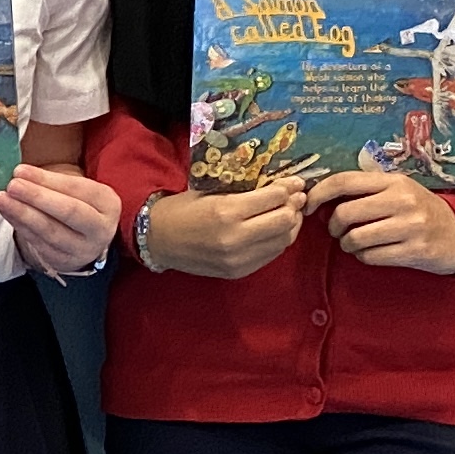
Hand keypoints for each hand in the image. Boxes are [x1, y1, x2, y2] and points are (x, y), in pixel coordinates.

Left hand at [0, 160, 119, 278]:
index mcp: (108, 203)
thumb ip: (53, 181)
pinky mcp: (63, 261)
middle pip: (68, 212)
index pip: (76, 189)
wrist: (86, 238)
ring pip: (50, 231)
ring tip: (2, 199)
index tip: (20, 171)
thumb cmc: (79, 204)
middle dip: (37, 197)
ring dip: (22, 213)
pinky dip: (20, 226)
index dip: (47, 180)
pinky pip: (38, 243)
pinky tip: (7, 212)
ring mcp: (83, 249)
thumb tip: (20, 174)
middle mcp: (100, 228)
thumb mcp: (77, 189)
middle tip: (12, 185)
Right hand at [138, 176, 307, 278]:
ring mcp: (238, 259)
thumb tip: (280, 185)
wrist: (158, 241)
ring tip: (289, 212)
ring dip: (290, 225)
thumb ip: (244, 190)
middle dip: (294, 206)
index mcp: (226, 211)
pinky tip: (274, 229)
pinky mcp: (238, 271)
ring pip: (283, 240)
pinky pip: (271, 255)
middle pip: (284, 221)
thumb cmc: (183, 209)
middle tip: (296, 196)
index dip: (290, 187)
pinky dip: (278, 240)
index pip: (274, 198)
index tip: (295, 181)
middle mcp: (236, 238)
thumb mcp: (211, 190)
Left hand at [306, 168, 454, 274]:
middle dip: (332, 225)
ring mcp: (410, 226)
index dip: (319, 193)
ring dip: (347, 244)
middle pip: (344, 213)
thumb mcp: (397, 190)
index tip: (308, 205)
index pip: (344, 181)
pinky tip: (371, 252)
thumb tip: (319, 200)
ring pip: (354, 238)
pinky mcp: (414, 251)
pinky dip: (363, 257)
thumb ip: (364, 191)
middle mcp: (402, 200)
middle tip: (337, 230)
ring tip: (355, 242)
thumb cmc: (419, 210)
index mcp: (394, 181)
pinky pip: (370, 257)